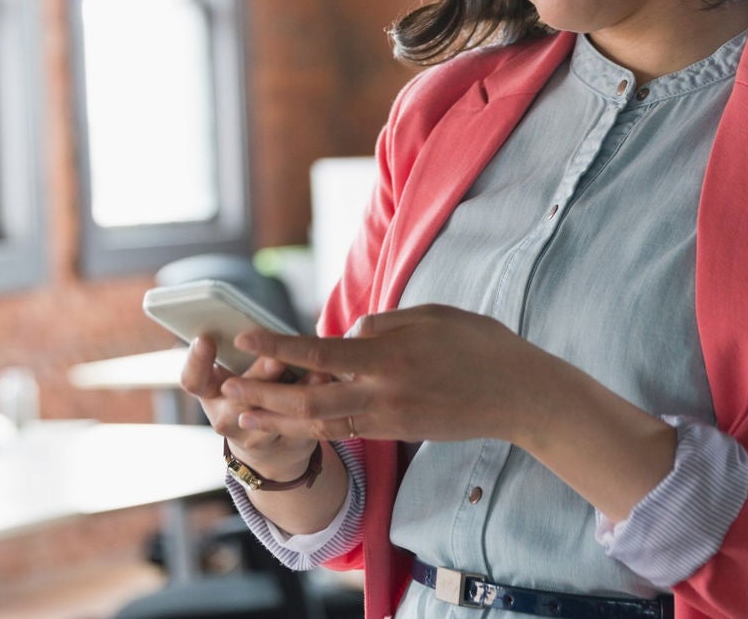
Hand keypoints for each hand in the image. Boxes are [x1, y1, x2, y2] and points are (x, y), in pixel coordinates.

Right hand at [179, 335, 333, 475]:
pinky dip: (317, 401)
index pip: (193, 380)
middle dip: (259, 376)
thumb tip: (260, 324)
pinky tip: (329, 382)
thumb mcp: (233, 370)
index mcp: (209, 392)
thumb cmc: (249, 387)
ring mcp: (254, 436)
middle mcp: (225, 417)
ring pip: (273, 417)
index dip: (197, 361)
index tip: (205, 338)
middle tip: (274, 357)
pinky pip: (302, 425)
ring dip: (296, 392)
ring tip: (317, 372)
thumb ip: (239, 350)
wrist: (267, 444)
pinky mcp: (284, 443)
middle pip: (238, 399)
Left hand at [225, 304, 564, 445]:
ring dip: (280, 419)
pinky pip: (348, 429)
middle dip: (265, 394)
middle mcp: (384, 392)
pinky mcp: (399, 431)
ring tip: (243, 415)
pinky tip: (291, 422)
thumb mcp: (429, 315)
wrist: (521, 395)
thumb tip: (344, 337)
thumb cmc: (479, 344)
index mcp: (390, 356)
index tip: (244, 338)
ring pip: (323, 424)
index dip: (279, 346)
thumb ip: (380, 323)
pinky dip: (315, 427)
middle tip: (227, 387)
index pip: (321, 353)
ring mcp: (391, 417)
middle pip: (310, 400)